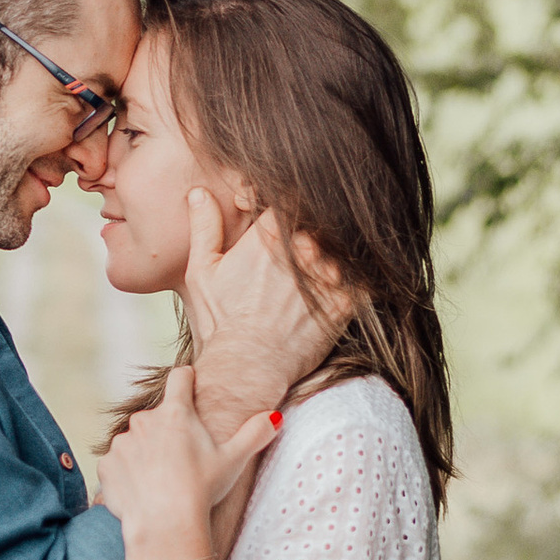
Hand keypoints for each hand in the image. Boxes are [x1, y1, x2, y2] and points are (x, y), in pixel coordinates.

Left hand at [97, 364, 279, 559]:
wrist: (165, 527)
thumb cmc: (201, 490)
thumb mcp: (234, 461)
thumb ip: (254, 434)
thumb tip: (274, 417)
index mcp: (175, 413)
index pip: (179, 378)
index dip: (186, 381)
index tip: (190, 385)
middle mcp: (144, 421)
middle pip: (157, 416)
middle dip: (167, 431)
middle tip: (182, 458)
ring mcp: (121, 442)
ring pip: (136, 441)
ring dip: (145, 453)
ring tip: (162, 480)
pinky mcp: (106, 465)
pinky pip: (117, 464)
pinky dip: (127, 474)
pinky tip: (143, 491)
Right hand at [182, 191, 343, 434]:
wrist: (248, 367)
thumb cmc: (221, 322)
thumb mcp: (202, 271)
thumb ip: (205, 227)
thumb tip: (200, 192)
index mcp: (269, 235)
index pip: (287, 203)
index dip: (281, 213)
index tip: (275, 232)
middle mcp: (302, 249)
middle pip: (315, 228)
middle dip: (306, 241)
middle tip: (293, 265)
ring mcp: (327, 274)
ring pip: (339, 251)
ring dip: (330, 262)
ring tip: (313, 284)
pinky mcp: (346, 301)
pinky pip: (360, 281)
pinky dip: (352, 284)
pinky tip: (334, 296)